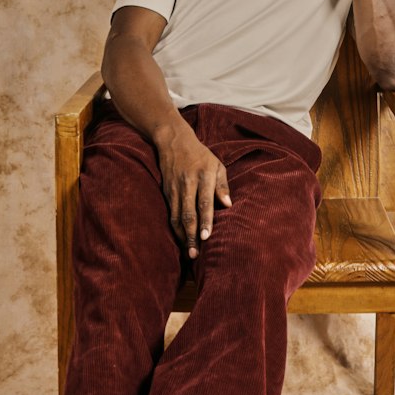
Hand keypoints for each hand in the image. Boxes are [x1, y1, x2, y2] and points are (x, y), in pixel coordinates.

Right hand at [153, 123, 231, 258]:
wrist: (173, 141)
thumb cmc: (201, 155)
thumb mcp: (217, 165)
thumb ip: (222, 185)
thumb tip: (228, 205)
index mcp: (203, 176)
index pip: (204, 201)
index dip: (205, 220)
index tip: (206, 236)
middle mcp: (187, 183)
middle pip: (188, 213)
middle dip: (191, 235)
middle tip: (194, 254)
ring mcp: (174, 188)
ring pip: (176, 216)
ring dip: (182, 236)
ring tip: (188, 253)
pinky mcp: (166, 191)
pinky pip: (170, 213)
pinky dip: (175, 228)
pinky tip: (181, 240)